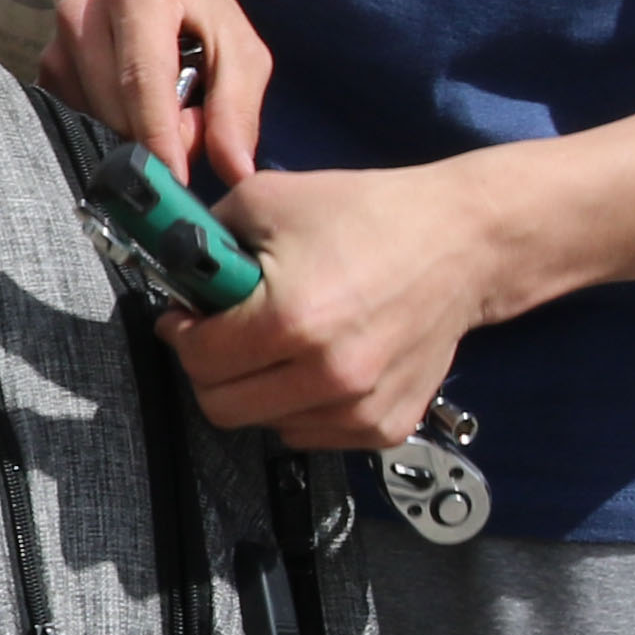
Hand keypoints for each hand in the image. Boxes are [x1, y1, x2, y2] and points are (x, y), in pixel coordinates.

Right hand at [42, 0, 274, 186]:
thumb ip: (237, 109)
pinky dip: (107, 131)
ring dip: (129, 136)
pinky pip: (74, 124)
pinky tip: (129, 111)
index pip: (142, 78)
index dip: (159, 135)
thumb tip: (236, 173)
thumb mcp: (239, 51)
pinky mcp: (42, 71)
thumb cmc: (199, 22)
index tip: (175, 182)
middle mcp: (83, 11)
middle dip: (151, 139)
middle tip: (187, 129)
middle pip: (114, 108)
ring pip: (91, 122)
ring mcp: (54, 43)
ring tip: (159, 111)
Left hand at [163, 162, 500, 449]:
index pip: (199, 359)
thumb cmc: (370, 215)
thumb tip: (173, 273)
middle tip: (221, 336)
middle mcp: (328, 375)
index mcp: (292, 320)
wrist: (462, 243)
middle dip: (208, 369)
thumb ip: (205, 238)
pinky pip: (310, 433)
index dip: (180, 334)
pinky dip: (298, 405)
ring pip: (265, 425)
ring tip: (277, 343)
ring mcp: (360, 408)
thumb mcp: (268, 200)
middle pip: (222, 407)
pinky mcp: (386, 425)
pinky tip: (314, 361)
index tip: (183, 318)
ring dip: (255, 389)